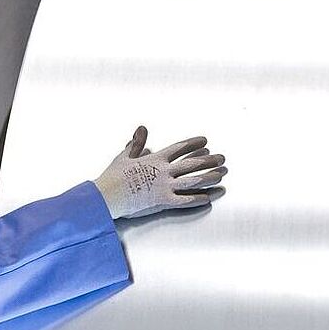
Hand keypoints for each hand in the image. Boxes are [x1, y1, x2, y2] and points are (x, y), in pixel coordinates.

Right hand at [94, 126, 226, 219]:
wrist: (106, 195)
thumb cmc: (113, 177)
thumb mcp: (124, 156)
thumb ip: (136, 143)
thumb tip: (142, 128)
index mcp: (155, 158)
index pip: (179, 148)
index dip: (193, 143)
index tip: (205, 140)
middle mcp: (163, 171)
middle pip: (192, 163)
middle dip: (209, 160)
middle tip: (222, 158)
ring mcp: (164, 186)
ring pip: (193, 180)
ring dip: (209, 177)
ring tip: (222, 174)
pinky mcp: (163, 201)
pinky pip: (185, 200)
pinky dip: (197, 199)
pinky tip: (208, 198)